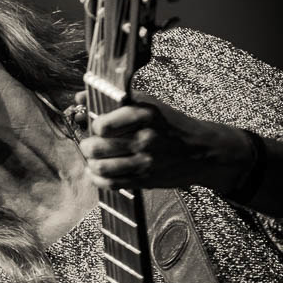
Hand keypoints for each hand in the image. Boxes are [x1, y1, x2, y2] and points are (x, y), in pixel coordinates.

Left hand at [77, 91, 251, 195]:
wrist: (203, 151)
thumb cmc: (171, 125)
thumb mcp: (149, 106)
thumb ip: (114, 102)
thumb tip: (79, 99)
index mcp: (145, 114)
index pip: (103, 125)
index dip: (95, 126)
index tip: (98, 126)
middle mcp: (144, 138)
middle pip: (97, 147)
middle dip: (88, 146)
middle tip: (90, 144)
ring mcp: (145, 161)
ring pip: (100, 167)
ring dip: (91, 163)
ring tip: (94, 159)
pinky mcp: (145, 180)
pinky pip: (111, 183)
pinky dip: (98, 179)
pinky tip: (98, 173)